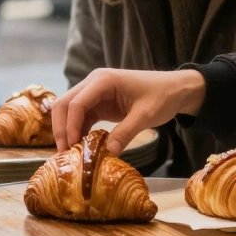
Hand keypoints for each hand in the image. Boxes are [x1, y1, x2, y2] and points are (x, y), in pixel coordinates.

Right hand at [51, 68, 205, 155]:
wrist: (175, 89)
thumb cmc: (162, 96)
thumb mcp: (146, 116)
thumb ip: (125, 133)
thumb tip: (107, 154)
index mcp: (103, 80)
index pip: (76, 103)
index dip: (70, 126)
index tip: (71, 148)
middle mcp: (93, 83)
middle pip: (64, 104)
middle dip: (61, 128)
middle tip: (64, 153)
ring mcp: (94, 92)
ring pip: (69, 111)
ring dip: (67, 131)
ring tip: (70, 154)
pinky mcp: (98, 103)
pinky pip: (81, 117)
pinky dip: (78, 131)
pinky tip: (81, 147)